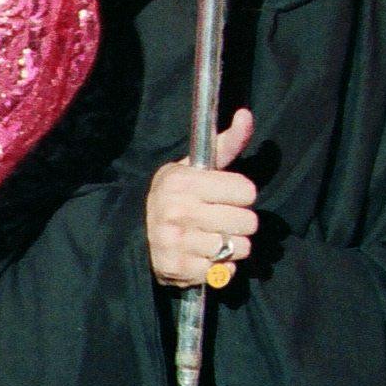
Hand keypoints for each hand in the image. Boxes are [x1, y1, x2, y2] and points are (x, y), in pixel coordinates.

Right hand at [146, 108, 257, 286]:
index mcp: (183, 181)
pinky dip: (221, 266)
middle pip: (248, 222)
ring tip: (213, 237)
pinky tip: (205, 255)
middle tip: (221, 219)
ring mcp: (176, 241)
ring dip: (232, 245)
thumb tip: (246, 115)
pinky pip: (225, 270)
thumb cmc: (177, 196)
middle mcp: (177, 210)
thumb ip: (226, 144)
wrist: (137, 233)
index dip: (240, 194)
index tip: (225, 195)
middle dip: (240, 222)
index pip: (247, 191)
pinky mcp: (179, 268)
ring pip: (240, 247)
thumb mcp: (196, 166)